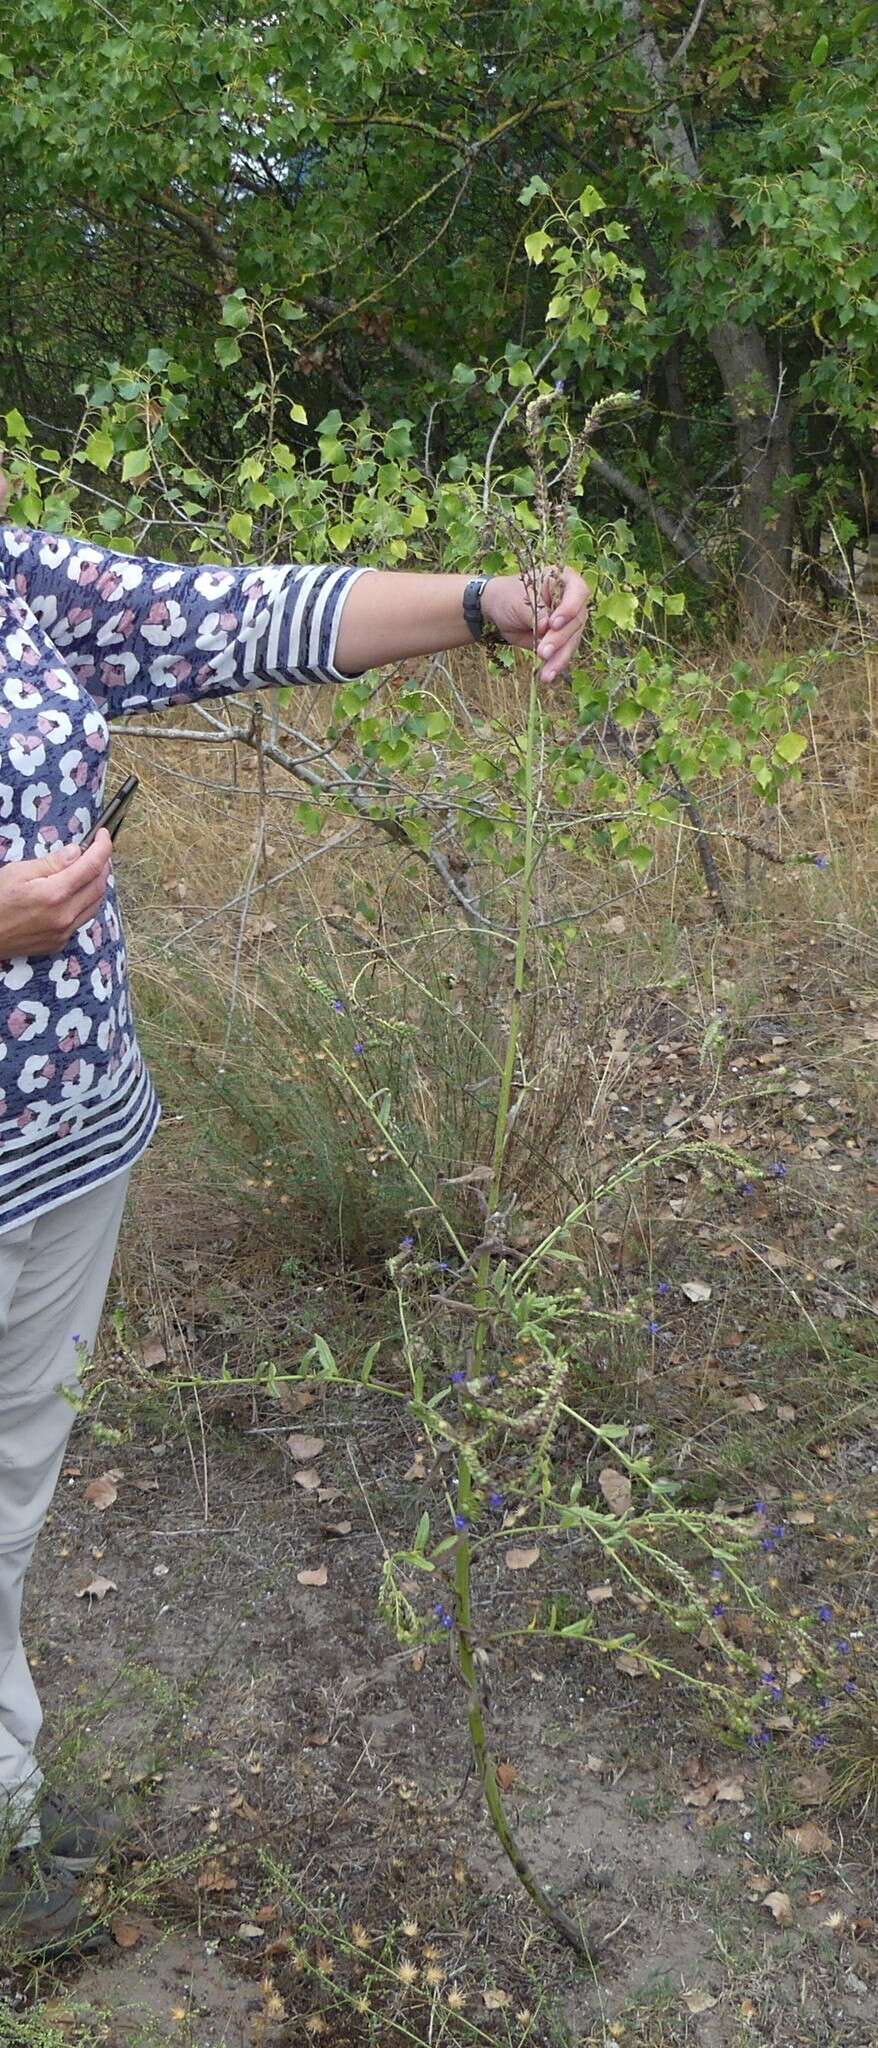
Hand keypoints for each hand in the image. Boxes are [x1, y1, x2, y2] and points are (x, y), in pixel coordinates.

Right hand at [0, 832, 112, 957]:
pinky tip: (77, 892)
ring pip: (95, 904)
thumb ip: (51, 863)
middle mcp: (64, 916)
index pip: (91, 867)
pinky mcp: (59, 942)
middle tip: (97, 850)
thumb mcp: (17, 872)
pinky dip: (87, 901)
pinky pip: (83, 919)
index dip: (102, 847)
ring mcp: (63, 932)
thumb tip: (76, 852)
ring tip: (90, 869)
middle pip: (98, 885)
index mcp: (54, 894)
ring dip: (97, 884)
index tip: (103, 834)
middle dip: (103, 864)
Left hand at [482, 567, 590, 680]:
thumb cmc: (508, 596)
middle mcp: (571, 600)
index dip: (570, 608)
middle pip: (576, 621)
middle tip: (542, 652)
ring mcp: (568, 621)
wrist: (495, 610)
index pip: (578, 592)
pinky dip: (555, 665)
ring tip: (546, 673)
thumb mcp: (520, 600)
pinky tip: (547, 676)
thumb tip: (547, 628)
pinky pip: (563, 653)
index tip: (554, 623)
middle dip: (559, 639)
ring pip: (572, 641)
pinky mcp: (561, 639)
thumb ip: (536, 612)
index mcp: (564, 580)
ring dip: (559, 657)